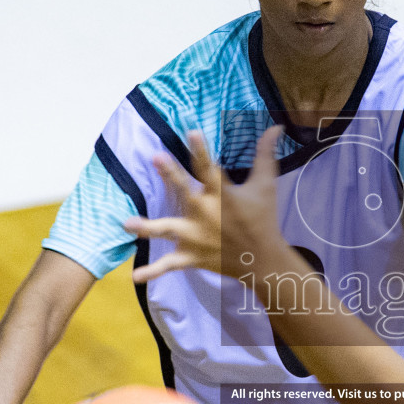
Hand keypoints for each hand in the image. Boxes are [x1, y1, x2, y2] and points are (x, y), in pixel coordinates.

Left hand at [126, 126, 282, 282]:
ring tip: (127, 223)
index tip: (192, 132)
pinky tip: (135, 277)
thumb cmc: (262, 219)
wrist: (263, 260)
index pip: (210, 167)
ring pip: (168, 229)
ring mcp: (195, 237)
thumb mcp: (265, 186)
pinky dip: (153, 272)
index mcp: (222, 195)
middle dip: (171, 175)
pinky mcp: (191, 257)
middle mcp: (205, 213)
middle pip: (184, 191)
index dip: (201, 149)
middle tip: (156, 157)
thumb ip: (265, 155)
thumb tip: (276, 127)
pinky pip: (169, 265)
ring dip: (148, 227)